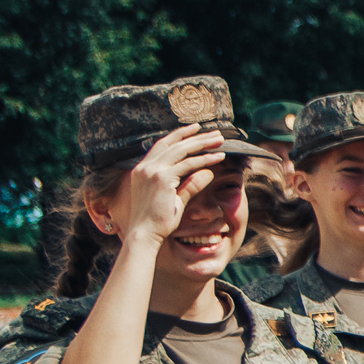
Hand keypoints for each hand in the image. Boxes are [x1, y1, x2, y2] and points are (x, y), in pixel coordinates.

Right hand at [112, 125, 231, 244]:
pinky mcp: (162, 179)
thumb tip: (208, 172)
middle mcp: (145, 167)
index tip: (196, 129)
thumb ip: (189, 183)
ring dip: (203, 143)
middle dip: (196, 136)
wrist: (144, 234)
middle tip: (215, 133)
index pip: (163, 145)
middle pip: (174, 143)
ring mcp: (152, 171)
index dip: (180, 135)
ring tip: (220, 140)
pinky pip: (189, 164)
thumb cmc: (157, 221)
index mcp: (142, 169)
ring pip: (182, 150)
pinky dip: (205, 159)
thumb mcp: (174, 198)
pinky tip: (220, 157)